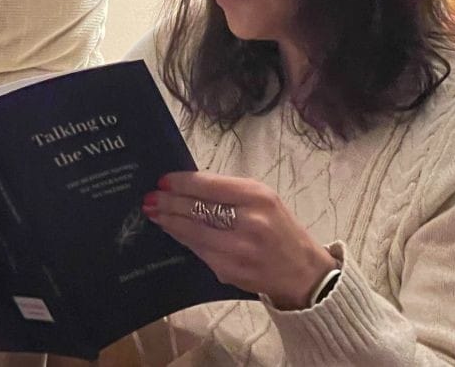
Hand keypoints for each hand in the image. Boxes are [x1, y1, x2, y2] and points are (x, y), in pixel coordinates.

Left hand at [144, 171, 337, 309]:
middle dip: (168, 202)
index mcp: (258, 197)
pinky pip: (198, 251)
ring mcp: (238, 250)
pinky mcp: (229, 271)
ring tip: (153, 212)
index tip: (162, 180)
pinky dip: (183, 239)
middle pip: (196, 208)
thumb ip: (229, 192)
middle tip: (150, 197)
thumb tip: (188, 185)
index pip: (208, 186)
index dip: (181, 183)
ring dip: (169, 221)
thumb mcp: (264, 200)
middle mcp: (249, 222)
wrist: (304, 273)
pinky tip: (172, 231)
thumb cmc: (281, 230)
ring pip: (193, 231)